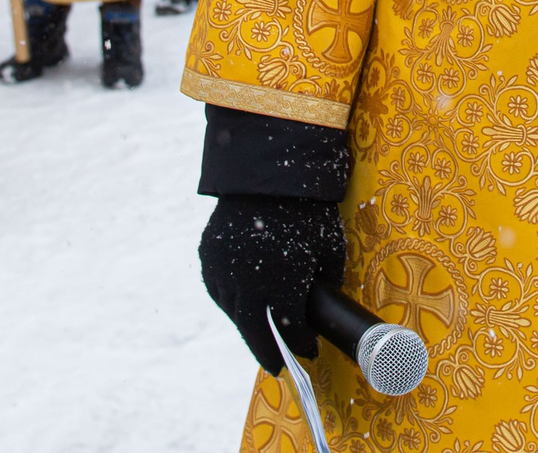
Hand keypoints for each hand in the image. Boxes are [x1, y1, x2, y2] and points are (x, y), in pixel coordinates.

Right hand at [199, 195, 345, 373]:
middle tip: (277, 365)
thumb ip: (327, 281)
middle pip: (255, 331)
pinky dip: (230, 299)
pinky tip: (241, 303)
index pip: (290, 329)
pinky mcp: (208, 255)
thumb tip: (324, 300)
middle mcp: (247, 284)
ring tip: (261, 331)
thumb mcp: (329, 247)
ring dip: (247, 324)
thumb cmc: (307, 209)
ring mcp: (223, 270)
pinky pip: (218, 288)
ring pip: (233, 311)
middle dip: (268, 350)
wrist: (267, 171)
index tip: (309, 350)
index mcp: (280, 286)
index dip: (301, 343)